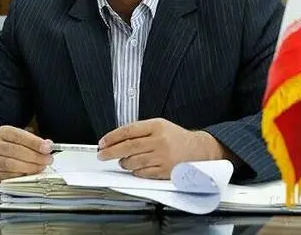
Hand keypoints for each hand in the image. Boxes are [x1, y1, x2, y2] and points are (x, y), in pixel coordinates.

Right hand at [0, 125, 52, 186]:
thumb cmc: (11, 146)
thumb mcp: (21, 138)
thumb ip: (34, 141)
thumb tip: (48, 145)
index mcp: (3, 132)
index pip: (19, 136)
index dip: (35, 142)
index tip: (47, 148)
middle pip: (15, 151)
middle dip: (35, 156)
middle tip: (48, 160)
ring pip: (11, 165)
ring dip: (30, 167)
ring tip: (41, 167)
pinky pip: (8, 178)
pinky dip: (21, 177)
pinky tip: (30, 175)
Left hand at [97, 118, 230, 178]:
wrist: (199, 150)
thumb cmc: (176, 138)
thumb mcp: (160, 126)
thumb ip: (140, 131)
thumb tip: (116, 140)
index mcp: (157, 126)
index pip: (128, 130)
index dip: (112, 137)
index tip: (102, 142)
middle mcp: (159, 140)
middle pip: (128, 147)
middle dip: (110, 152)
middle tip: (102, 155)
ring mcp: (162, 156)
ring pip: (133, 161)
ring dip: (124, 163)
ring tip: (123, 161)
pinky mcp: (165, 170)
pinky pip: (142, 173)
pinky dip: (135, 171)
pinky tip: (136, 168)